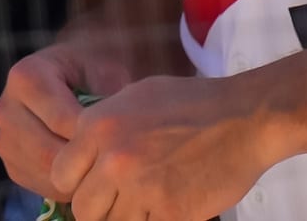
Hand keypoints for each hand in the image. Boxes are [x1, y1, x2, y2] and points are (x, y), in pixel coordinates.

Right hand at [0, 40, 135, 197]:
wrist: (86, 75)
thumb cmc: (102, 71)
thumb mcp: (112, 74)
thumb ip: (110, 102)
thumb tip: (117, 138)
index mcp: (25, 76)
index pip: (61, 122)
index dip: (95, 137)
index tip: (122, 141)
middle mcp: (5, 108)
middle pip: (48, 153)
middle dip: (86, 162)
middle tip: (118, 164)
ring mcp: (4, 138)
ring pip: (44, 174)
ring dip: (78, 177)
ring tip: (107, 167)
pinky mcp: (12, 163)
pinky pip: (40, 186)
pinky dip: (68, 186)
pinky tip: (90, 172)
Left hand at [49, 74, 276, 220]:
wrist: (245, 117)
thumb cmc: (193, 104)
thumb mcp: (135, 98)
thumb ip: (103, 129)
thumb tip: (82, 157)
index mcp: (98, 126)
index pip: (61, 176)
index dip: (78, 185)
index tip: (97, 186)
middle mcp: (113, 158)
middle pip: (84, 210)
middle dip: (102, 210)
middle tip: (126, 201)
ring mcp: (141, 187)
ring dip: (131, 218)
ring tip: (151, 201)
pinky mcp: (170, 212)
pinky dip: (158, 220)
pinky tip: (173, 205)